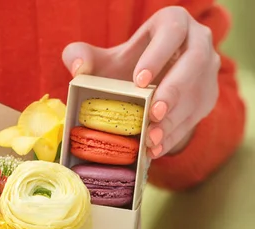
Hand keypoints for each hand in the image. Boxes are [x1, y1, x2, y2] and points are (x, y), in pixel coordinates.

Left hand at [63, 6, 220, 157]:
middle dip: (174, 90)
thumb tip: (78, 68)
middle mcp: (198, 43)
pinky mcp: (207, 98)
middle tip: (153, 113)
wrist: (144, 87)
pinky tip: (155, 149)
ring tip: (151, 139)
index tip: (139, 80)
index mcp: (173, 23)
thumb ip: (81, 56)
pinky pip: (195, 118)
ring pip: (197, 94)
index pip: (172, 30)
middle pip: (195, 62)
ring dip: (174, 120)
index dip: (158, 54)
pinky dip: (174, 136)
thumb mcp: (101, 60)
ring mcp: (207, 72)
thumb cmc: (122, 69)